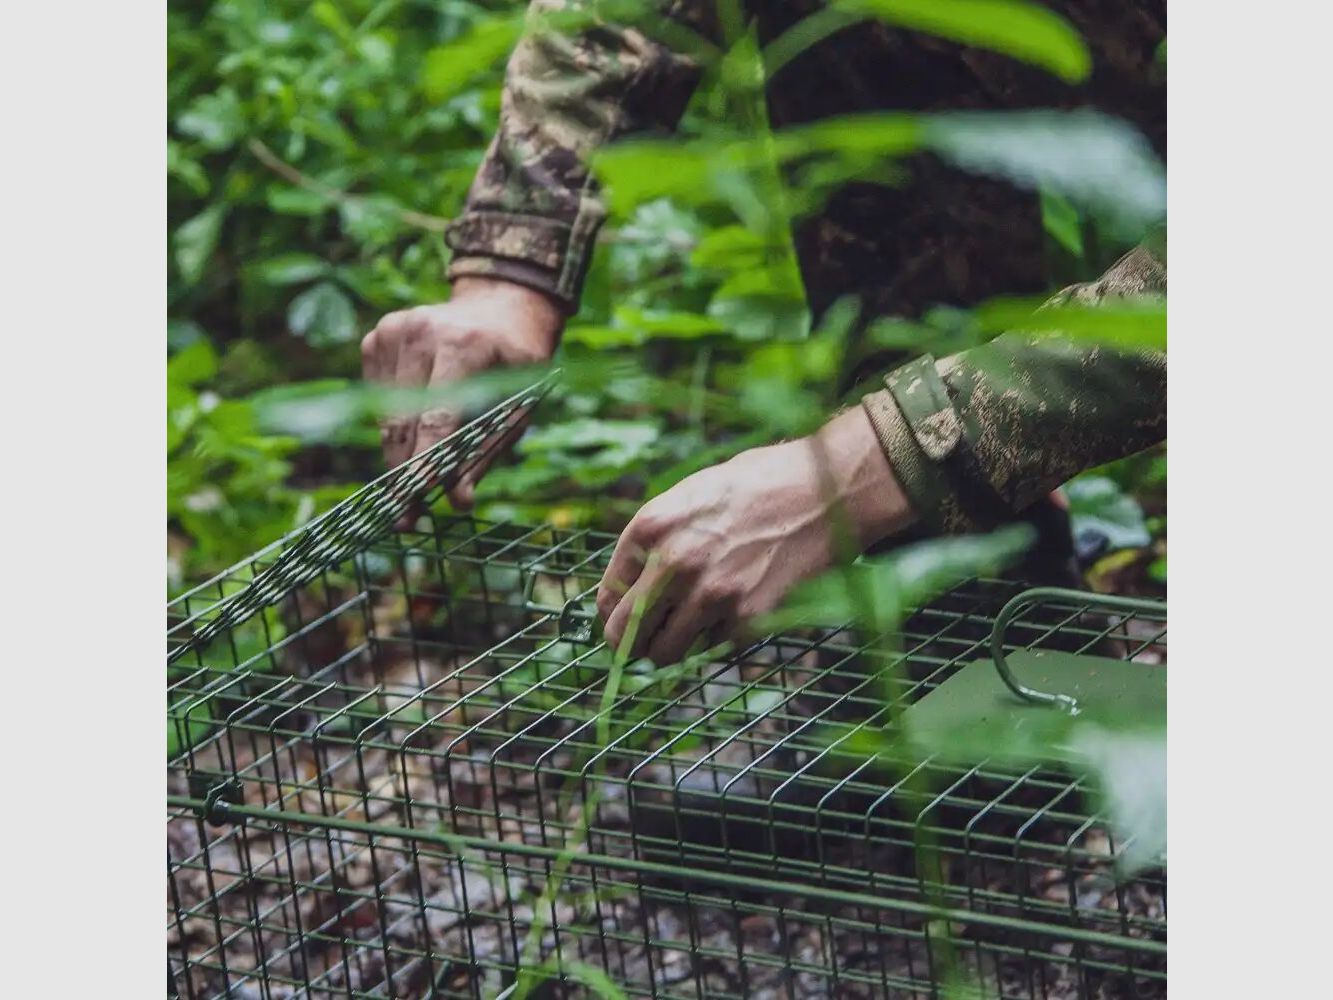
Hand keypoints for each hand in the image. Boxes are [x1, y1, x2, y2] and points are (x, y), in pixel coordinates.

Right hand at [361, 277, 564, 509]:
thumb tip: (458, 501)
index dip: (425, 460)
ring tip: (411, 489)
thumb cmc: (515, 364)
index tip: (416, 497)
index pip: (437, 415)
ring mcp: (393, 330)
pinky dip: (395, 426)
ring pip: (386, 416)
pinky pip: (378, 400)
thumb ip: (487, 451)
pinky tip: (416, 426)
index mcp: (465, 344)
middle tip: (406, 519)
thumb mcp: (518, 405)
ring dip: (398, 457)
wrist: (500, 307)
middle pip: (405, 420)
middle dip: (406, 474)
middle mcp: (422, 332)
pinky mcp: (377, 337)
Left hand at [596, 407, 915, 664]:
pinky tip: (736, 610)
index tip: (626, 620)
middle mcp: (673, 562)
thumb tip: (632, 585)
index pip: (608, 595)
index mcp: (652, 525)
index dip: (615, 612)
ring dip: (674, 647)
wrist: (826, 491)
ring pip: (667, 653)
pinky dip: (718, 640)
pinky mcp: (747, 618)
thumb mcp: (692, 495)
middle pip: (626, 634)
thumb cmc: (759, 485)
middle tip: (647, 643)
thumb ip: (657, 538)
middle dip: (633, 643)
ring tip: (692, 629)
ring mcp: (710, 593)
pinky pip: (713, 649)